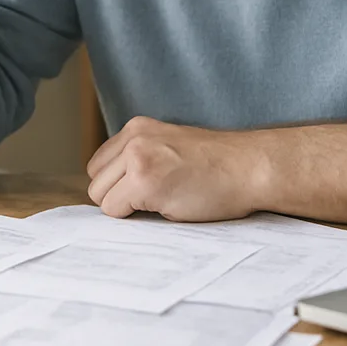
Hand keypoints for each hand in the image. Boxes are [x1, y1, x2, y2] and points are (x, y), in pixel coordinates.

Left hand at [86, 117, 265, 221]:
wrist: (250, 167)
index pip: (99, 165)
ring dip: (127, 208)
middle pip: (96, 182)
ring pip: (101, 198)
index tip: (145, 190)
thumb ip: (139, 159)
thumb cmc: (218, 166)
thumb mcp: (170, 148)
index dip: (118, 185)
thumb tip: (110, 192)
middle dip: (119, 197)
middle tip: (157, 198)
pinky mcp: (144, 182)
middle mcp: (133, 139)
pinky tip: (168, 205)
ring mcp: (138, 159)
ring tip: (164, 200)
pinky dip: (136, 217)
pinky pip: (115, 211)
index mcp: (137, 128)